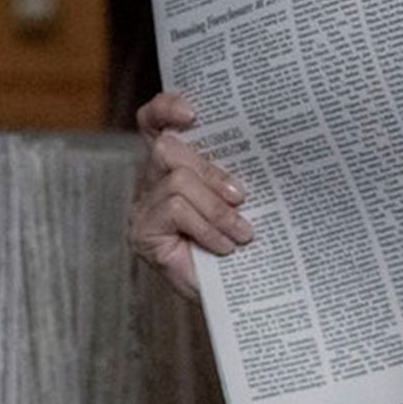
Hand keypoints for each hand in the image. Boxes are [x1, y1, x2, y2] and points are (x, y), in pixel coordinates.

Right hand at [127, 92, 253, 299]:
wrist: (235, 295)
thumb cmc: (239, 242)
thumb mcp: (239, 199)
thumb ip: (233, 173)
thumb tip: (260, 148)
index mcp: (174, 163)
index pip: (153, 121)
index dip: (165, 108)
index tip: (193, 112)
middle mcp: (151, 180)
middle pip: (168, 148)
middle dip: (211, 172)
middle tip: (241, 197)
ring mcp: (143, 206)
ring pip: (178, 180)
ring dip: (216, 208)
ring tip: (241, 232)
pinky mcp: (142, 232)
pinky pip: (175, 209)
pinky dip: (206, 226)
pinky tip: (223, 246)